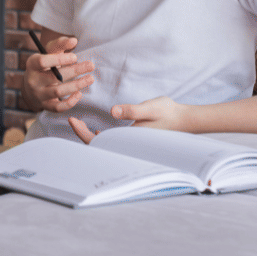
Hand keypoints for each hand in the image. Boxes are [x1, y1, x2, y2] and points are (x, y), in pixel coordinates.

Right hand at [22, 35, 92, 112]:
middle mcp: (33, 80)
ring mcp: (39, 94)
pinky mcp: (45, 105)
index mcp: (32, 64)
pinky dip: (70, 102)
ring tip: (90, 78)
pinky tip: (79, 94)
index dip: (59, 59)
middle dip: (75, 70)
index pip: (43, 61)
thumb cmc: (44, 66)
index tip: (75, 56)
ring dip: (76, 85)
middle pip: (54, 77)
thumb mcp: (48, 53)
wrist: (31, 87)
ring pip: (58, 91)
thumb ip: (60, 44)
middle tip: (91, 65)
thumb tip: (74, 41)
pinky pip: (58, 107)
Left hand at [69, 96, 188, 144]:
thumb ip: (132, 110)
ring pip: (106, 147)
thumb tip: (113, 112)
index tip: (72, 120)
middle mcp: (127, 145)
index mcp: (128, 139)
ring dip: (91, 136)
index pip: (98, 142)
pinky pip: (114, 144)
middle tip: (72, 120)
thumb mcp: (150, 108)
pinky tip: (100, 132)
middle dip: (83, 135)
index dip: (82, 133)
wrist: (184, 119)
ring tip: (80, 123)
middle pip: (99, 147)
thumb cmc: (168, 112)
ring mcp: (130, 144)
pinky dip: (103, 138)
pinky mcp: (133, 142)